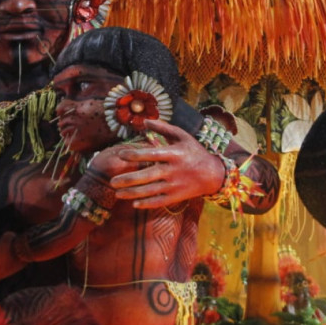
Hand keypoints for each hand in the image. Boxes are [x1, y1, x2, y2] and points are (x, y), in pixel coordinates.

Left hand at [110, 119, 225, 208]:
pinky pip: (158, 202)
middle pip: (147, 176)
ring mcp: (175, 185)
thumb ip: (163, 128)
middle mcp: (173, 170)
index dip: (134, 155)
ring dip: (131, 193)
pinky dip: (146, 204)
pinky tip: (133, 203)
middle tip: (112, 181)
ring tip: (117, 193)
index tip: (120, 154)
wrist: (213, 174)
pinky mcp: (177, 197)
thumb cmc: (194, 151)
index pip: (151, 154)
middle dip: (127, 179)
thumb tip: (144, 120)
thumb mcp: (182, 136)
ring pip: (150, 191)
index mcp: (173, 154)